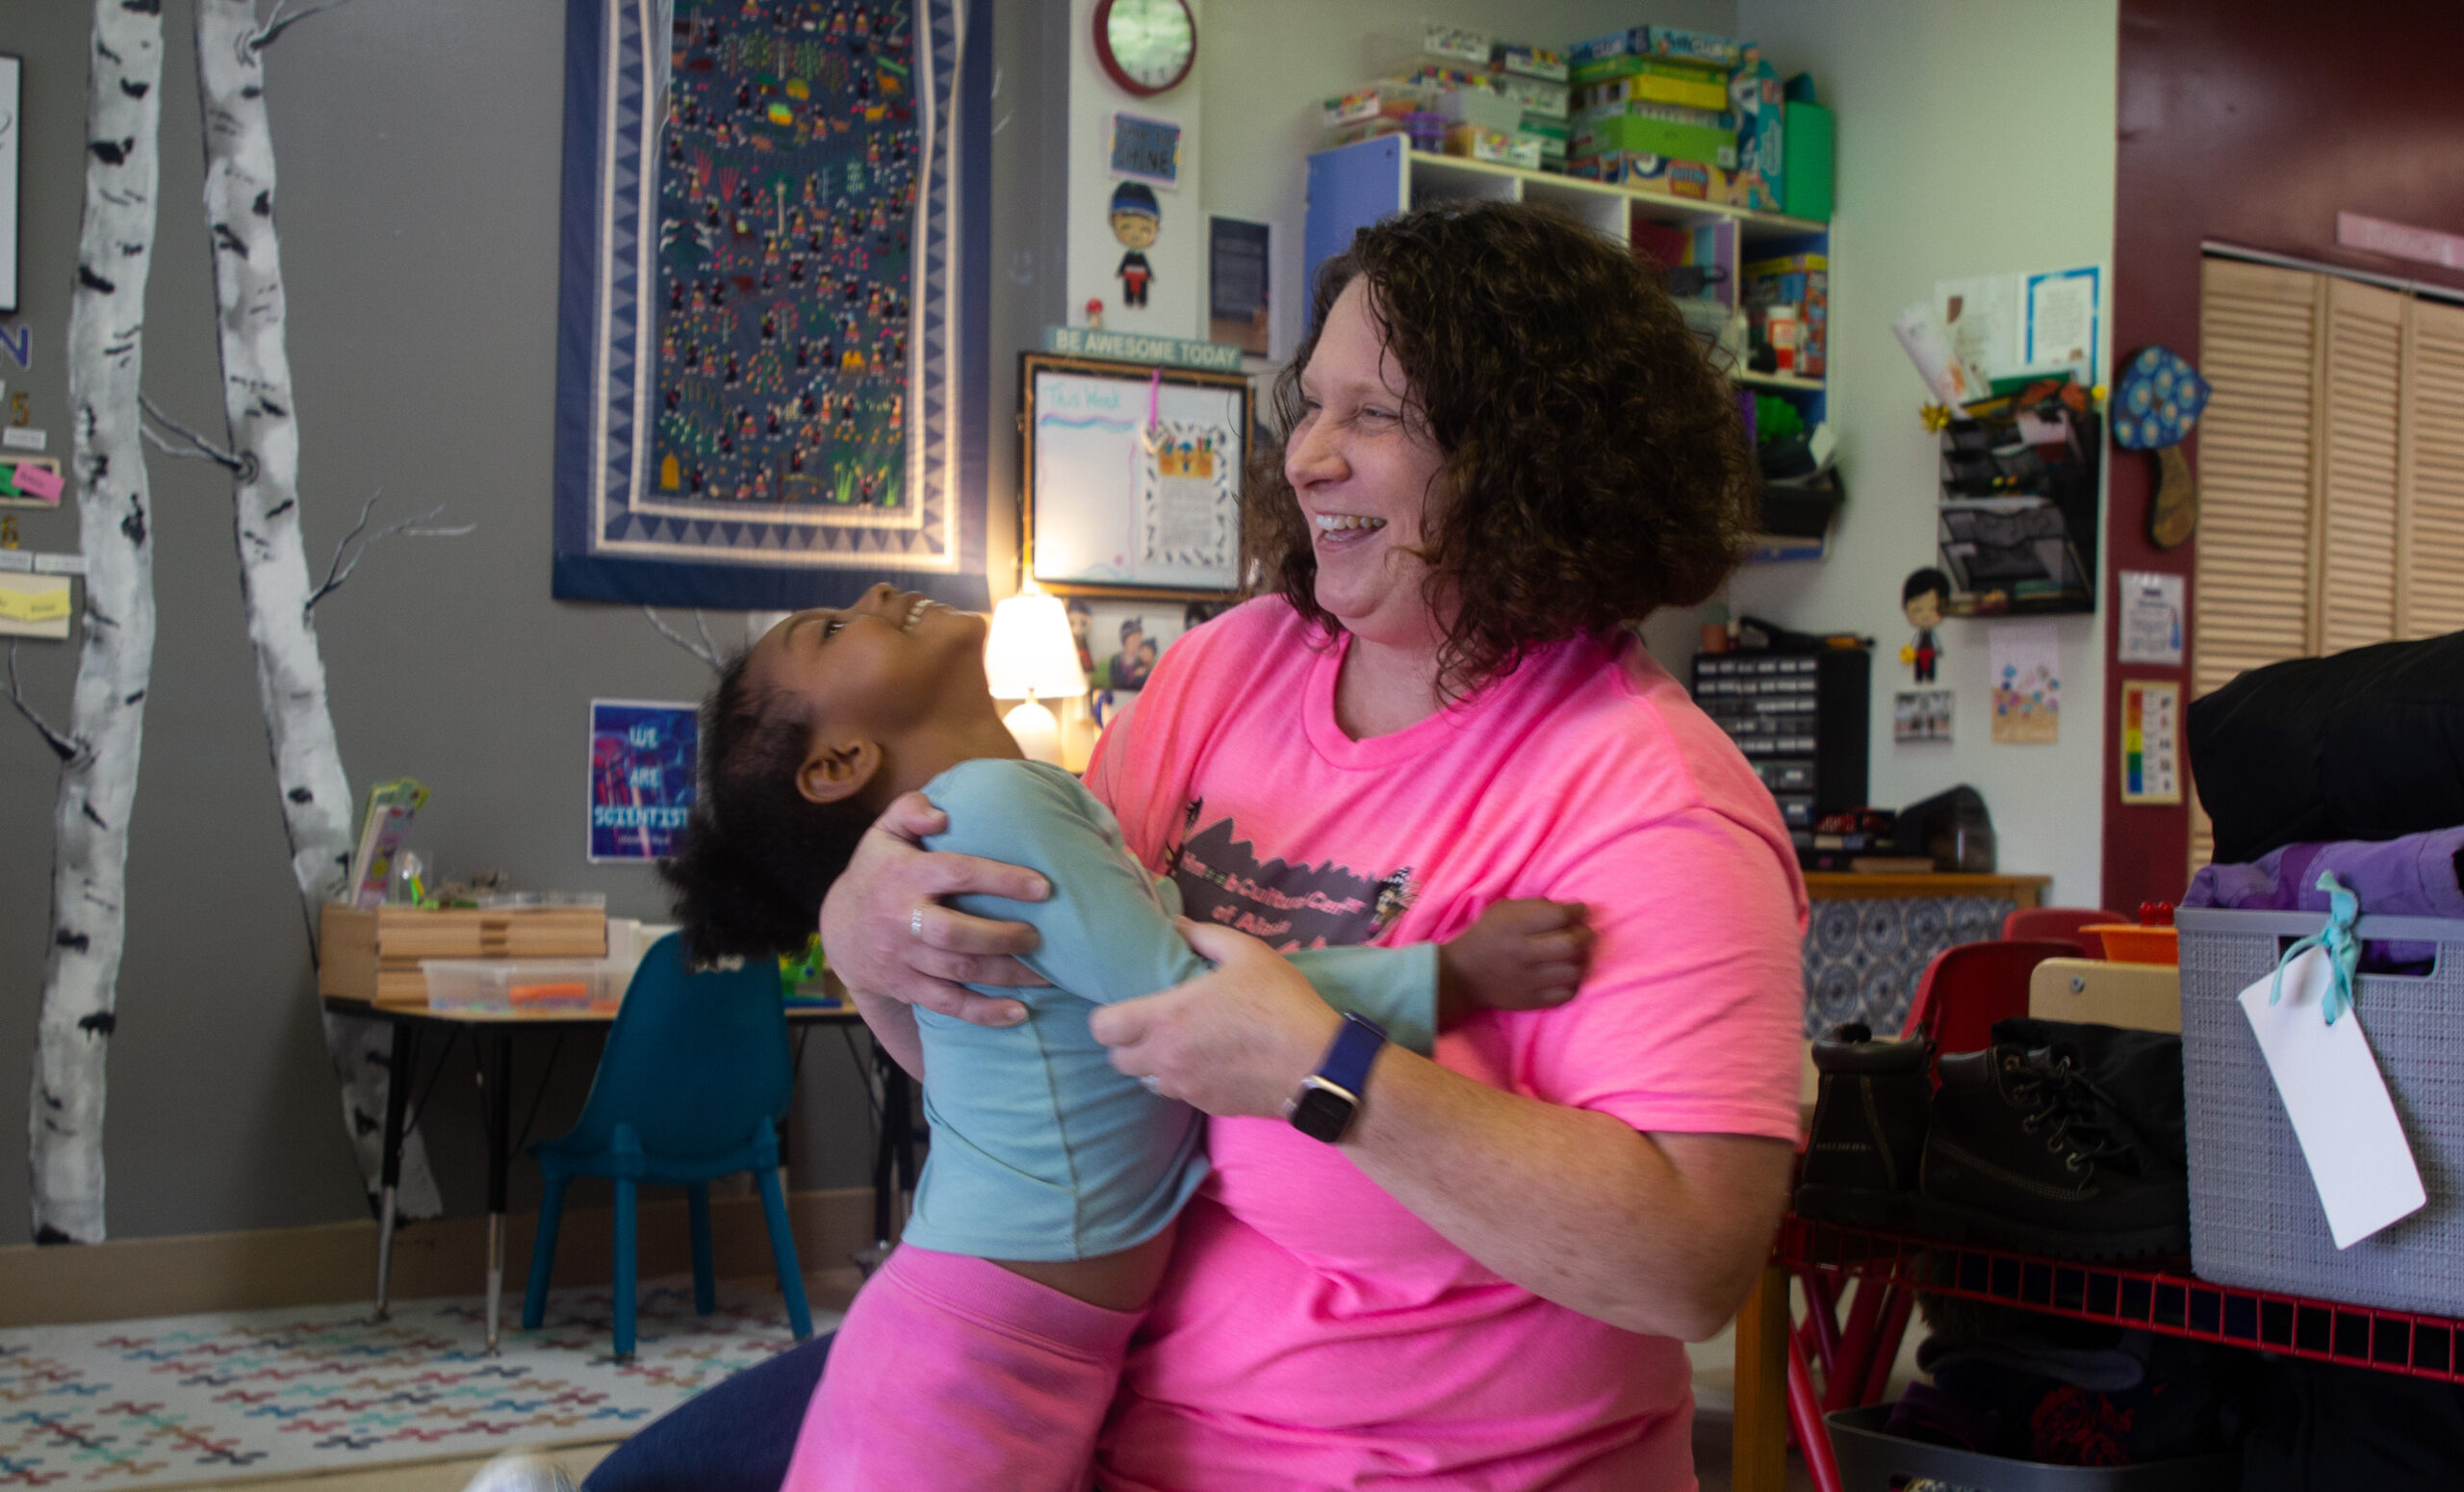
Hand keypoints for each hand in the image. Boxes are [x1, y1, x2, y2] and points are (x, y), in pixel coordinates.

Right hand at [816, 791, 1051, 1026]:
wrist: (840, 931)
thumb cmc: (879, 872)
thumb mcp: (884, 833)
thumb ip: (910, 809)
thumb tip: (941, 815)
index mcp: (905, 876)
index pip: (957, 873)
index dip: (1001, 879)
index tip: (1043, 887)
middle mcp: (903, 919)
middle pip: (957, 934)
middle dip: (1003, 937)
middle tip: (1040, 936)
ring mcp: (904, 957)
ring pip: (958, 972)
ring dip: (1006, 975)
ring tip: (1047, 973)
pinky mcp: (908, 987)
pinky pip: (947, 1004)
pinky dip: (984, 1012)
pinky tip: (1018, 1012)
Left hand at [1090, 919, 1339, 1117]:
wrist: (1317, 1065)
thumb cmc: (1280, 1003)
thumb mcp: (1246, 953)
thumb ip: (1203, 935)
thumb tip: (1177, 925)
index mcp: (1167, 1018)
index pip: (1104, 1029)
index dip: (1107, 1019)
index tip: (1125, 1008)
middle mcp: (1167, 1059)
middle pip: (1118, 1061)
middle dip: (1128, 1044)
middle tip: (1153, 1025)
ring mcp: (1186, 1089)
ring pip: (1148, 1081)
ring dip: (1156, 1065)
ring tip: (1184, 1044)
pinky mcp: (1208, 1108)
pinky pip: (1182, 1095)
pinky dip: (1187, 1080)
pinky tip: (1214, 1062)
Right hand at [1438, 899, 1590, 1021]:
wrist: (1462, 976)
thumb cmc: (1484, 936)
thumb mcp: (1501, 911)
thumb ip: (1532, 907)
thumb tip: (1566, 909)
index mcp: (1514, 927)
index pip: (1559, 916)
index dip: (1577, 911)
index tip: (1580, 910)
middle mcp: (1523, 953)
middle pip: (1571, 944)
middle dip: (1586, 935)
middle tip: (1584, 932)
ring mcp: (1528, 980)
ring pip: (1574, 970)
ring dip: (1582, 959)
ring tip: (1578, 954)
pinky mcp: (1530, 1001)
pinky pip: (1566, 994)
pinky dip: (1573, 982)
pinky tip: (1567, 974)